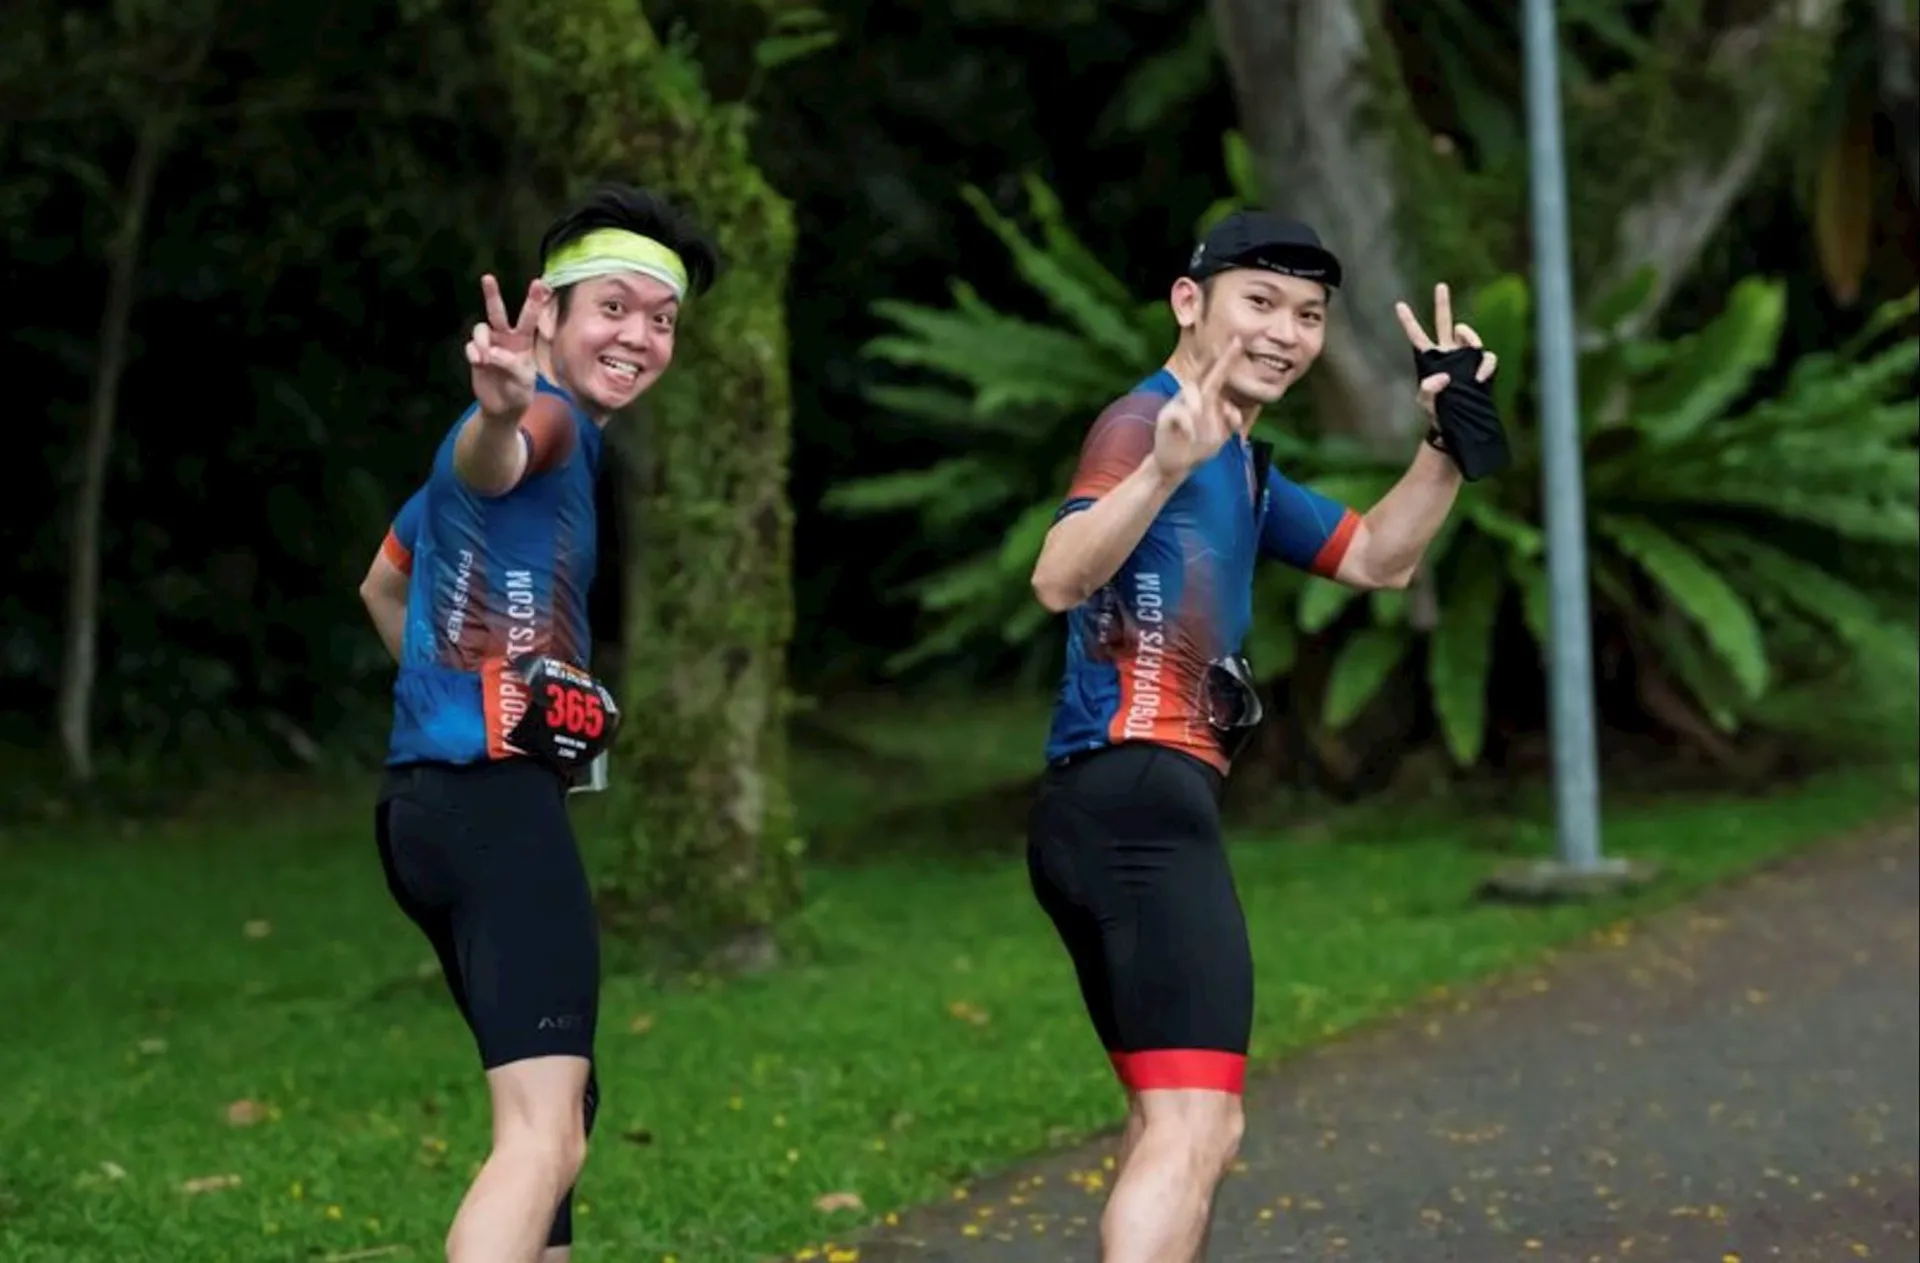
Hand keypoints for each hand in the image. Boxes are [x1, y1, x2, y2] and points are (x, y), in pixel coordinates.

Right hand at [465, 274, 548, 420]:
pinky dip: (473, 352)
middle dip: (492, 295)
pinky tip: (478, 362)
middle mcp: (505, 338)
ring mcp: (489, 345)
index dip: (534, 301)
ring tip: (484, 358)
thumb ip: (510, 364)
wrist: (503, 408)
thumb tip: (490, 353)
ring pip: (481, 329)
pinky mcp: (475, 355)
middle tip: (488, 278)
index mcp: (523, 341)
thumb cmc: (519, 391)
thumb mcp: (522, 381)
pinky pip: (471, 346)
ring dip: (481, 340)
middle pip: (497, 312)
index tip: (540, 283)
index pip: (529, 318)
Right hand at [1152, 337, 1244, 479]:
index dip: (1226, 359)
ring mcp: (1177, 405)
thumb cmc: (1198, 449)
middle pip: (1205, 374)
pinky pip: (1180, 413)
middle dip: (1221, 360)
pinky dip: (1189, 426)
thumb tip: (1233, 411)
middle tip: (1232, 343)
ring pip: (1191, 390)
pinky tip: (1192, 437)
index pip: (1217, 377)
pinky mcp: (1165, 417)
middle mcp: (1191, 398)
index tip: (1238, 341)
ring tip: (1200, 425)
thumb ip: (1230, 423)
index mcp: (1205, 400)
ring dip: (1200, 407)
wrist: (1175, 466)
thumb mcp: (1220, 437)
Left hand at [1394, 283, 1497, 419]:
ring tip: (1471, 349)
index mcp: (1429, 358)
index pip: (1417, 336)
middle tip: (1440, 286)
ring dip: (1471, 337)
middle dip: (1442, 304)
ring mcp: (1465, 358)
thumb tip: (1444, 377)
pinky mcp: (1481, 367)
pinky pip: (1487, 357)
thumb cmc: (1436, 412)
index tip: (1398, 305)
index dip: (1408, 321)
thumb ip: (1428, 390)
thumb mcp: (1425, 402)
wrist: (1456, 423)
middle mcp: (1447, 353)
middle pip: (1445, 323)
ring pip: (1469, 336)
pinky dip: (1486, 364)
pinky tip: (1480, 377)